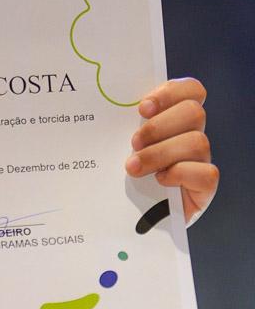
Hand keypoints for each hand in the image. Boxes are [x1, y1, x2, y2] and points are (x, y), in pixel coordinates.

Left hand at [125, 76, 216, 225]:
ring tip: (134, 167)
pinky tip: (160, 180)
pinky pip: (205, 173)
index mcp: (174, 118)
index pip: (191, 90)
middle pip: (194, 112)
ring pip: (198, 141)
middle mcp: (192, 135)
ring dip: (161, 153)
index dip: (170, 92)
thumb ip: (121, 126)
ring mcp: (201, 161)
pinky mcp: (205, 186)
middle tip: (133, 143)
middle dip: (159, 126)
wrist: (133, 218)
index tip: (142, 108)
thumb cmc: (124, 175)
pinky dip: (179, 174)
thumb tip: (102, 107)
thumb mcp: (120, 146)